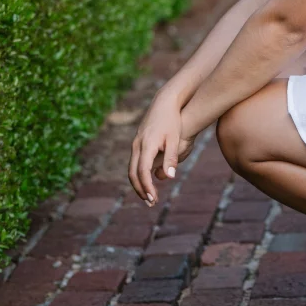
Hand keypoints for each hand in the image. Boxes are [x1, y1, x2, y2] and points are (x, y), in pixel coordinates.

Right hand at [129, 91, 193, 205]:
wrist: (164, 103)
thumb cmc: (172, 121)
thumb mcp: (174, 140)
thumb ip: (171, 159)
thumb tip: (169, 177)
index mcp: (146, 146)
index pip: (142, 172)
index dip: (147, 187)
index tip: (153, 199)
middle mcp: (137, 146)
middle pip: (133, 173)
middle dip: (140, 189)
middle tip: (150, 203)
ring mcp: (135, 143)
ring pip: (131, 168)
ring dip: (138, 183)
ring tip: (148, 196)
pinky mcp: (138, 142)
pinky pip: (134, 162)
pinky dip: (138, 175)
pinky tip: (148, 181)